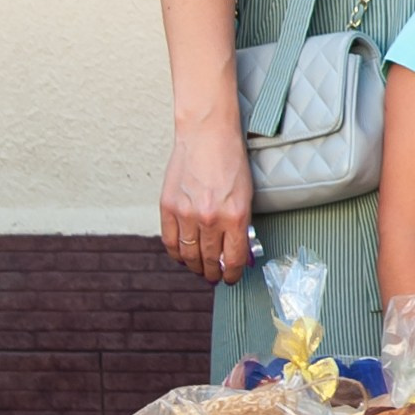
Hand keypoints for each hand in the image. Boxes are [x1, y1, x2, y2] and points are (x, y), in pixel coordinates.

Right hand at [160, 120, 254, 285]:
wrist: (207, 135)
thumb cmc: (230, 161)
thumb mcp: (246, 196)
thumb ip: (241, 226)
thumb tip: (238, 252)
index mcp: (235, 218)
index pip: (234, 259)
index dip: (233, 274)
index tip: (232, 278)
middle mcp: (210, 219)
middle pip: (210, 260)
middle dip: (213, 273)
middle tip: (215, 277)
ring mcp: (186, 214)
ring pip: (188, 254)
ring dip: (195, 266)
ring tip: (200, 269)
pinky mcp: (168, 206)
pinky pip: (170, 241)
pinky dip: (176, 253)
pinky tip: (182, 256)